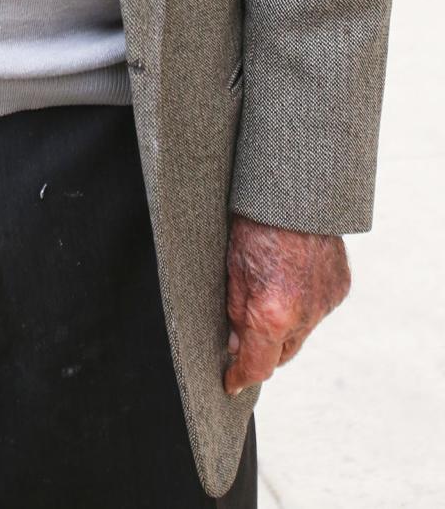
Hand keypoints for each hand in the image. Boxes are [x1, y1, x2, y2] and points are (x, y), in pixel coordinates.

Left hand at [224, 214, 349, 394]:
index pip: (258, 366)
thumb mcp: (231, 269)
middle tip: (244, 336)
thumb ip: (236, 314)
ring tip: (269, 293)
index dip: (241, 377)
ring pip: (302, 332)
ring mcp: (326, 303)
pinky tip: (290, 279)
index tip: (231, 382)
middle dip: (263, 351)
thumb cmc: (254, 223)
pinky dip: (304, 304)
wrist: (293, 191)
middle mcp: (305, 316)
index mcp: (273, 315)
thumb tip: (237, 344)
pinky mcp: (340, 287)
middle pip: (282, 354)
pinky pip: (318, 309)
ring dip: (285, 326)